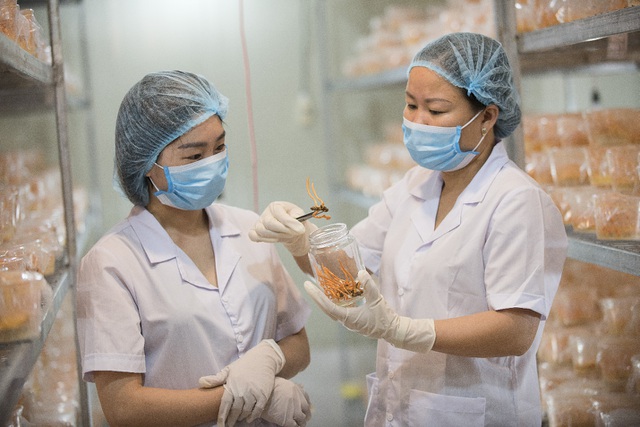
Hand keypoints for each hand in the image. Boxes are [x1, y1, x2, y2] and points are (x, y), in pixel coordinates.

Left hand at [198, 339, 285, 426]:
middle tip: (229, 425)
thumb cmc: (244, 365)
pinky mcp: (263, 394)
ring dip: (242, 417)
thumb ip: (216, 379)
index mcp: (232, 386)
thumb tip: (200, 382)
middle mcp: (242, 391)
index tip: (220, 425)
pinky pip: (257, 410)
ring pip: (246, 411)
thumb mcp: (229, 370)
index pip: (224, 405)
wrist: (263, 358)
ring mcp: (253, 393)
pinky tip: (249, 419)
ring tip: (238, 420)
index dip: (222, 417)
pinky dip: (253, 416)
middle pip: (235, 411)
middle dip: (231, 420)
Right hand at [249, 201, 316, 255]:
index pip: (279, 214)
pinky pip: (254, 236)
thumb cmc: (294, 220)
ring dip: (277, 236)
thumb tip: (296, 222)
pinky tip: (275, 239)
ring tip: (288, 235)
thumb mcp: (299, 215)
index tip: (300, 229)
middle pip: (269, 223)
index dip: (290, 223)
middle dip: (283, 230)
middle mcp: (265, 214)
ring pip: (262, 231)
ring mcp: (259, 223)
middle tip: (295, 233)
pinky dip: (264, 239)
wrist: (290, 230)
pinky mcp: (255, 232)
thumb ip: (298, 216)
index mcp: (275, 206)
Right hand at [261, 377, 310, 426]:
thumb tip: (300, 387)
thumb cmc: (268, 388)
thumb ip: (291, 387)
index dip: (306, 405)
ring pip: (302, 419)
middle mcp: (298, 400)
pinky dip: (295, 426)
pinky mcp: (287, 420)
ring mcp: (294, 410)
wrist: (260, 395)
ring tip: (298, 424)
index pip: (306, 399)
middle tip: (303, 418)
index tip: (304, 409)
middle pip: (306, 410)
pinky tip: (292, 425)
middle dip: (305, 415)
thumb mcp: (282, 383)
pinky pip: (295, 426)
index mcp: (297, 390)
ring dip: (301, 422)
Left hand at [304, 270, 435, 351]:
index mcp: (348, 318)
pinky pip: (340, 310)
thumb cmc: (385, 318)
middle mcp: (345, 321)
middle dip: (316, 296)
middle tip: (308, 284)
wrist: (394, 331)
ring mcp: (349, 322)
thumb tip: (361, 272)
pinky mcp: (353, 320)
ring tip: (318, 288)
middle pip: (326, 308)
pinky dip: (334, 301)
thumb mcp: (377, 300)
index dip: (317, 296)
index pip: (328, 306)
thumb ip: (369, 286)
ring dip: (324, 299)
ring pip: (332, 310)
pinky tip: (335, 294)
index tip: (308, 286)